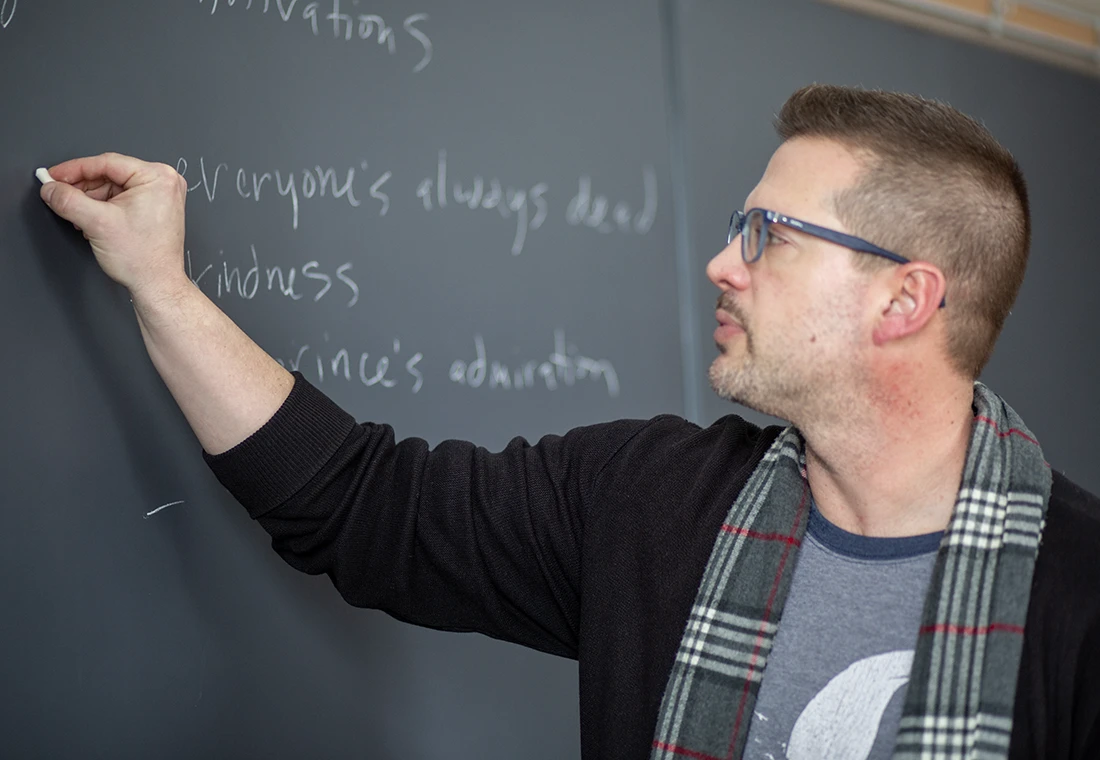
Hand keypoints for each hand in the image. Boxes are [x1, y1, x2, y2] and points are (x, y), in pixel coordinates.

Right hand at [39, 153, 189, 300]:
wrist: (157, 285)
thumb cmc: (143, 259)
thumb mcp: (97, 223)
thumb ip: (67, 200)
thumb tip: (50, 187)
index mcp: (158, 177)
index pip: (106, 162)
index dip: (73, 169)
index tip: (52, 176)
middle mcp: (164, 182)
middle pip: (109, 174)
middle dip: (81, 187)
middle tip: (58, 195)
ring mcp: (161, 195)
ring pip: (112, 187)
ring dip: (90, 199)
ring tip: (77, 215)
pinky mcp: (155, 208)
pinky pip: (121, 198)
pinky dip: (102, 206)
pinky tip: (90, 219)